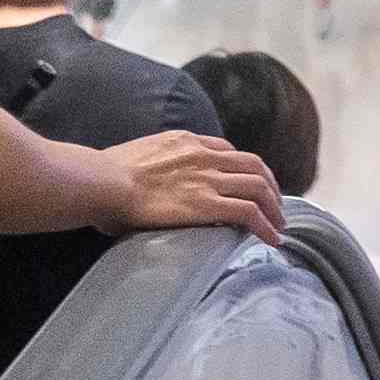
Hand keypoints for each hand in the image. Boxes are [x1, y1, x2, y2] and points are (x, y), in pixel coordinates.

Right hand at [104, 130, 284, 242]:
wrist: (100, 181)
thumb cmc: (103, 177)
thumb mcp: (134, 158)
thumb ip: (151, 168)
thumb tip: (140, 189)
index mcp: (184, 141)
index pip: (227, 151)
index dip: (244, 169)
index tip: (248, 185)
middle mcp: (202, 156)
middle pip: (253, 166)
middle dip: (269, 187)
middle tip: (274, 207)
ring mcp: (207, 179)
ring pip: (258, 187)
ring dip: (274, 208)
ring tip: (278, 226)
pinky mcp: (206, 204)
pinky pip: (249, 213)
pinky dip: (266, 226)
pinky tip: (271, 239)